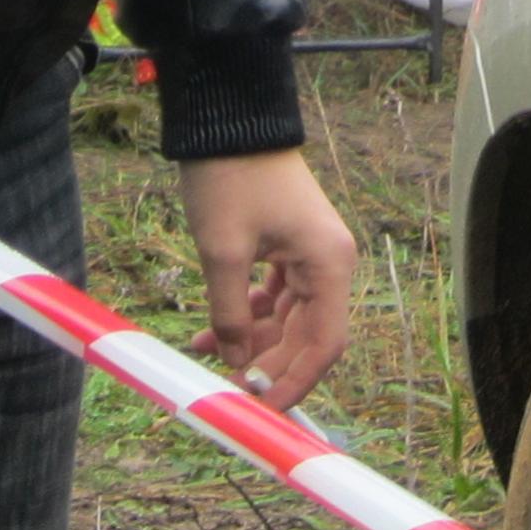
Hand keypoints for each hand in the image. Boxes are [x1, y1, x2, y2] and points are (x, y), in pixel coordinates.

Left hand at [179, 148, 355, 409]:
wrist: (226, 120)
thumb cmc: (231, 179)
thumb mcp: (223, 252)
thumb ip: (231, 314)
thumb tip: (234, 364)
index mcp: (328, 264)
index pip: (324, 345)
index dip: (295, 383)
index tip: (261, 409)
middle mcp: (328, 262)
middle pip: (305, 336)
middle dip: (264, 364)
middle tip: (224, 389)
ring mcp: (309, 253)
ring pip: (286, 318)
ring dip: (249, 339)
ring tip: (202, 349)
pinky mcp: (288, 245)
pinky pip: (274, 295)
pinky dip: (247, 313)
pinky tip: (212, 327)